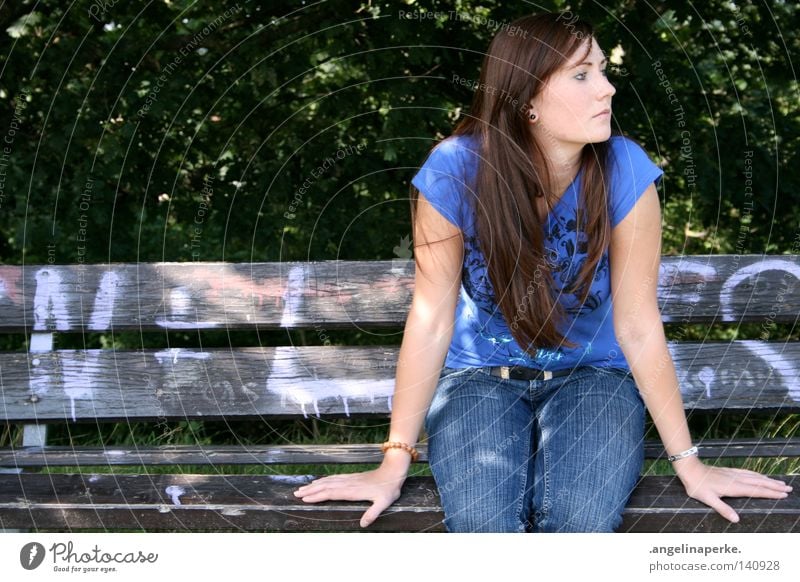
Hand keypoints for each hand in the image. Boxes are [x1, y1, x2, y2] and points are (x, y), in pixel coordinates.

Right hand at [293, 465, 407, 527]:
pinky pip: (333, 478)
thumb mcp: (384, 503)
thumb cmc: (388, 488)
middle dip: (310, 490)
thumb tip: (362, 524)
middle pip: (324, 486)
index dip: (317, 496)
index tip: (304, 499)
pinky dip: (323, 480)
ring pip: (327, 481)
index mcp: (352, 491)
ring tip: (302, 488)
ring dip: (314, 485)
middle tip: (296, 494)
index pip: (330, 493)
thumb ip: (373, 513)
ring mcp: (348, 479)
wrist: (393, 471)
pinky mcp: (351, 477)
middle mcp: (347, 484)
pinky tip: (319, 482)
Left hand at [674, 457, 792, 522]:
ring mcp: (733, 474)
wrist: (689, 469)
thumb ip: (723, 509)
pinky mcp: (728, 471)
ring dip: (768, 479)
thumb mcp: (708, 499)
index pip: (756, 491)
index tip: (783, 494)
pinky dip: (757, 474)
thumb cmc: (697, 485)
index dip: (770, 493)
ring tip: (779, 482)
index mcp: (734, 487)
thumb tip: (736, 520)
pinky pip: (747, 472)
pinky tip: (759, 475)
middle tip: (788, 488)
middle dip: (774, 486)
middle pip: (759, 482)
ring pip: (755, 476)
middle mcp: (736, 479)